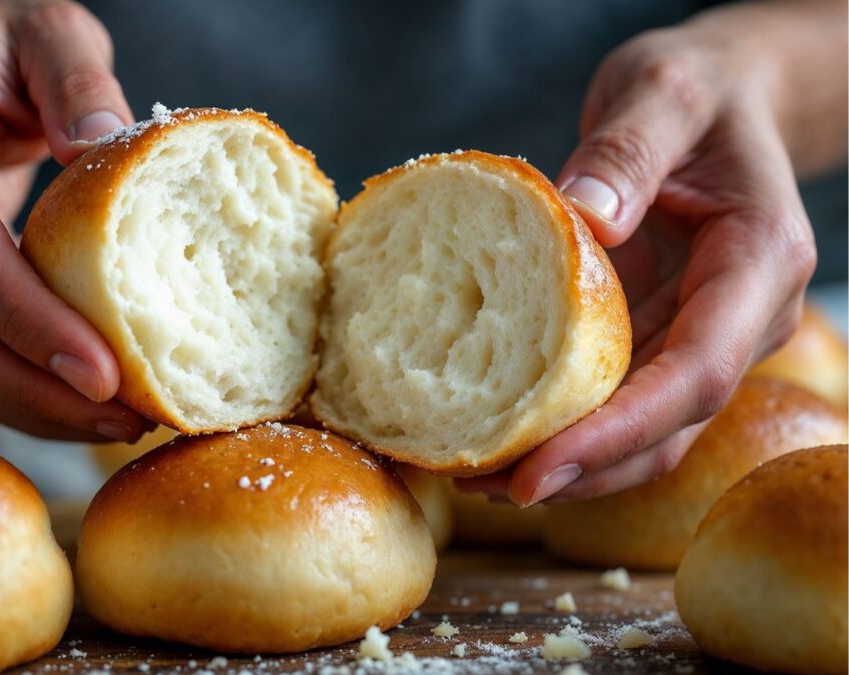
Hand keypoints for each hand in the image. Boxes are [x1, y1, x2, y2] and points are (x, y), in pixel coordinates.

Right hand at [0, 0, 150, 441]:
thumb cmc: (6, 39)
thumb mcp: (51, 30)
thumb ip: (76, 77)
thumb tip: (101, 146)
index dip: (20, 313)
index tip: (100, 369)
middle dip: (31, 383)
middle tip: (123, 416)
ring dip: (27, 403)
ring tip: (116, 422)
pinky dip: (13, 390)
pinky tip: (78, 405)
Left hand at [460, 18, 818, 502]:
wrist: (720, 99)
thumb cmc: (695, 91)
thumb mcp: (663, 91)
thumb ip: (629, 148)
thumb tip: (583, 219)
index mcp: (757, 263)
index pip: (696, 374)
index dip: (618, 433)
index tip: (539, 468)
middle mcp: (740, 317)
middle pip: (668, 425)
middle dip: (581, 469)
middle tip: (484, 486)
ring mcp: (701, 334)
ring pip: (645, 431)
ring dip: (567, 465)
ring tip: (476, 476)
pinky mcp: (659, 336)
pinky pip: (616, 400)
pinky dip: (562, 428)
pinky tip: (496, 433)